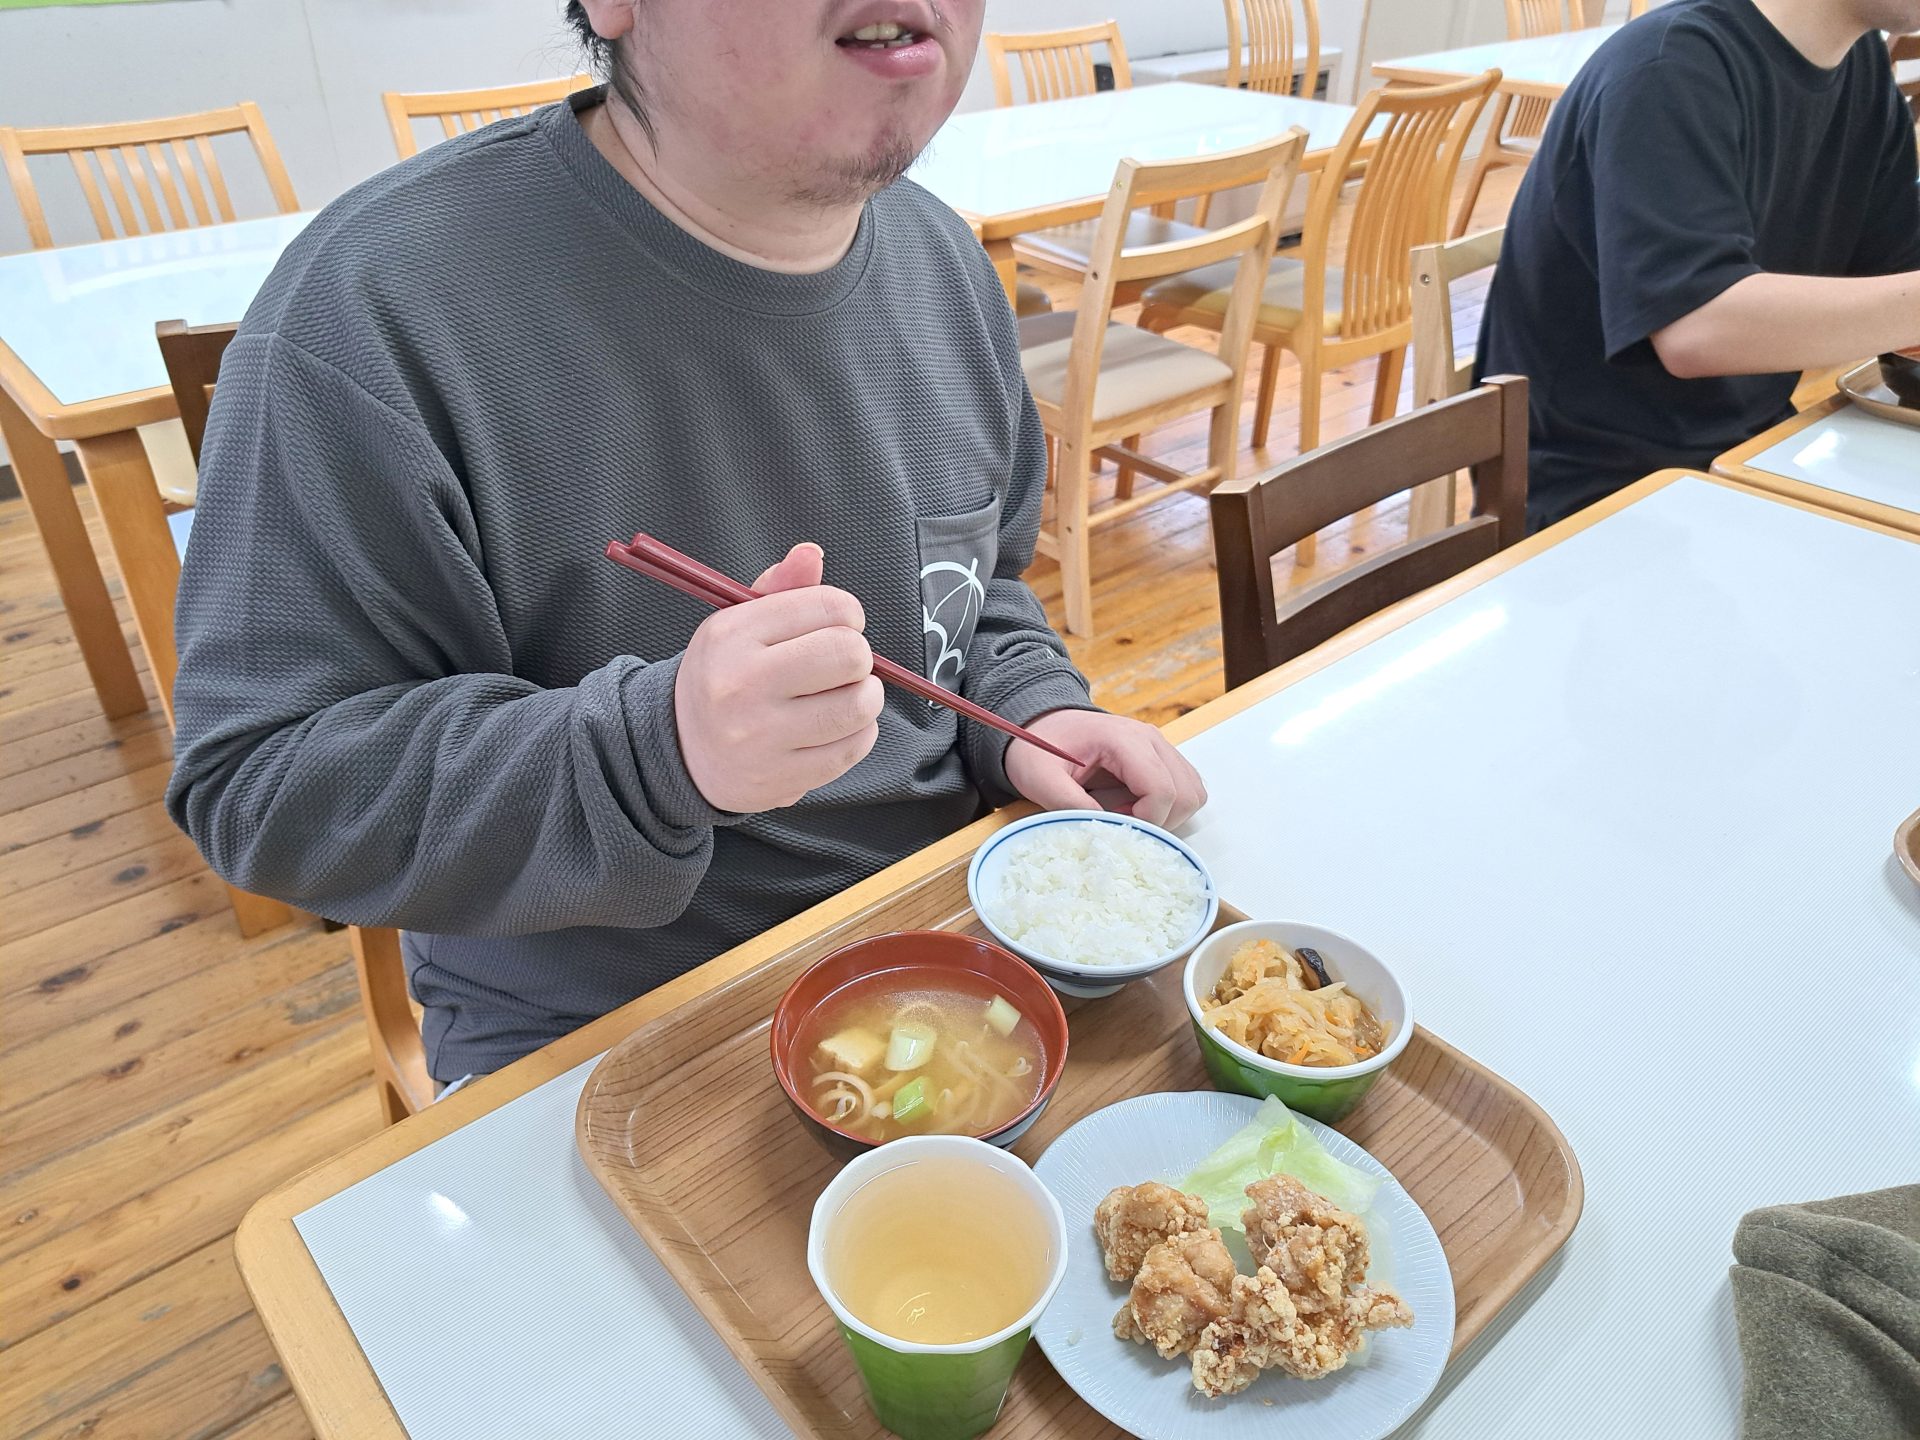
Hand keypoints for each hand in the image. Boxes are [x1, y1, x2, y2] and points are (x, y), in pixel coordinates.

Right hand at [674, 544, 883, 812]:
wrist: (681, 751)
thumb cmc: (723, 677)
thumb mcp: (737, 624)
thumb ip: (780, 587)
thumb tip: (811, 553)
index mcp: (732, 636)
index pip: (827, 607)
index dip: (848, 613)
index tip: (839, 625)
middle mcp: (743, 685)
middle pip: (849, 655)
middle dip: (859, 655)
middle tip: (842, 663)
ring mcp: (762, 736)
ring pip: (859, 705)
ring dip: (865, 696)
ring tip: (843, 694)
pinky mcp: (782, 777)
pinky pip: (854, 746)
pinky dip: (859, 732)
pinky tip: (835, 726)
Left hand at [1004, 709, 1206, 829]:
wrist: (1040, 723)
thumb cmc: (1038, 747)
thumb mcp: (1040, 779)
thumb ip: (1068, 805)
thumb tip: (1104, 832)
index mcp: (1124, 740)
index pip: (1162, 790)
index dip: (1146, 820)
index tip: (1116, 827)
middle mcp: (1151, 739)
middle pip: (1186, 794)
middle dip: (1160, 821)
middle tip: (1124, 824)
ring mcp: (1159, 746)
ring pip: (1192, 792)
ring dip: (1168, 815)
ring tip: (1129, 815)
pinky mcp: (1159, 756)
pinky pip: (1184, 787)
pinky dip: (1169, 806)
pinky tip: (1136, 807)